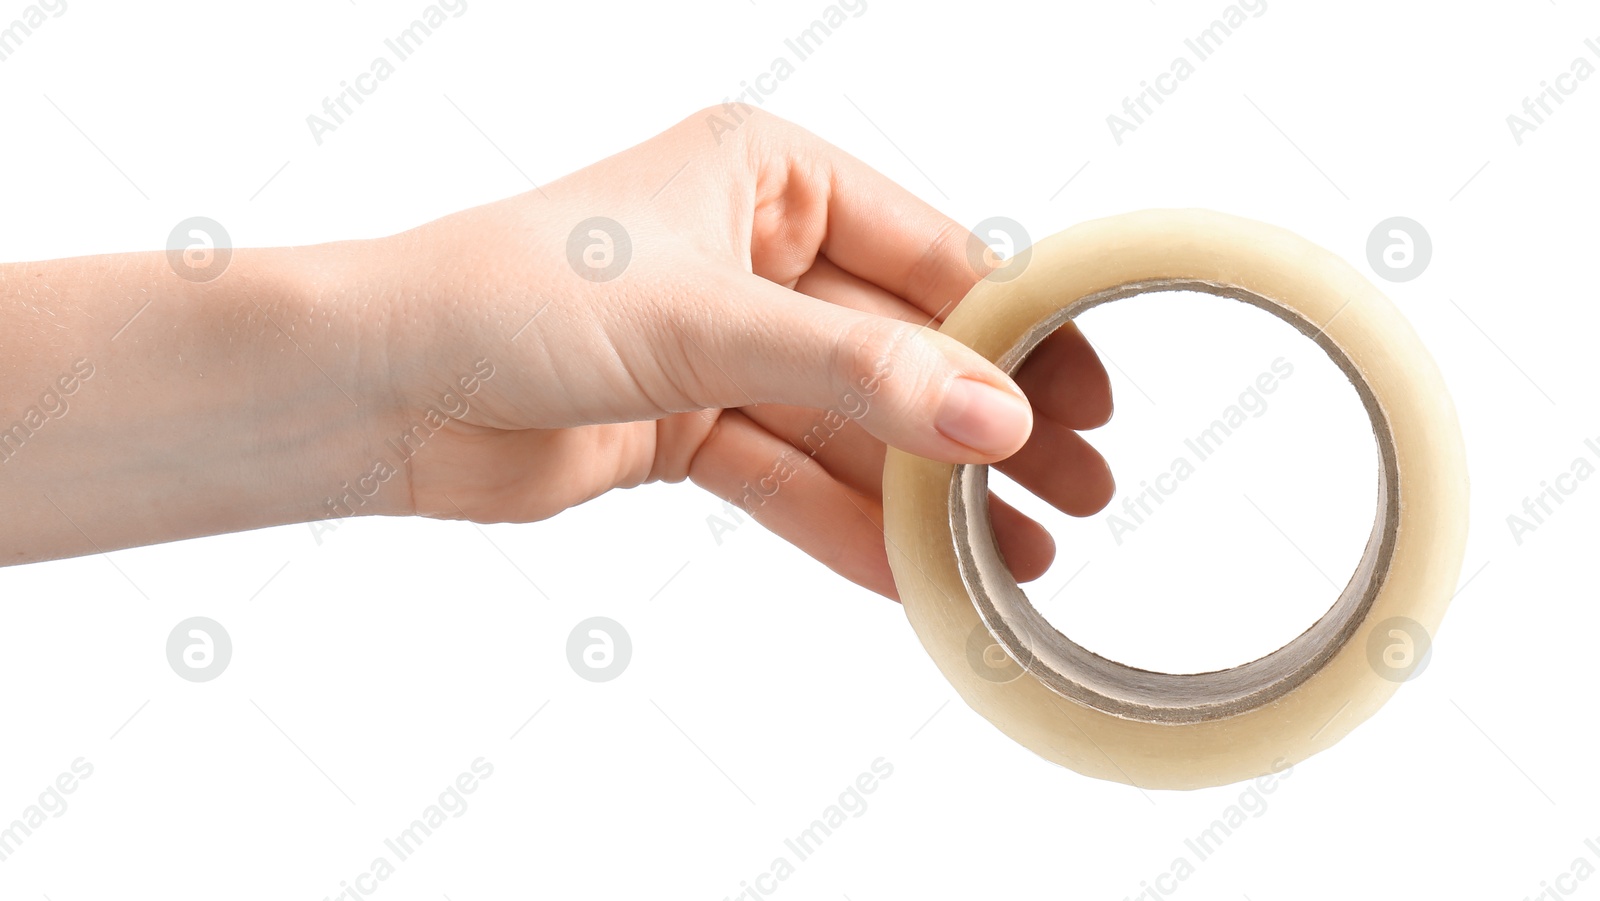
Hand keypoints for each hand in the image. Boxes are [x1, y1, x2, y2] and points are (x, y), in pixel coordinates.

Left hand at [378, 107, 1114, 597]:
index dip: (1013, 331)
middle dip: (984, 423)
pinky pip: (790, 479)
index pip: (927, 254)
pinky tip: (918, 574)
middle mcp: (751, 254)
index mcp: (766, 176)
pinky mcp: (685, 430)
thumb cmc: (509, 296)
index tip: (1083, 400)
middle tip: (1077, 488)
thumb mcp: (705, 322)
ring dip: (926, 491)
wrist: (374, 387)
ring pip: (850, 425)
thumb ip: (857, 373)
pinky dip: (848, 526)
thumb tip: (996, 418)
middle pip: (900, 347)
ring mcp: (722, 348)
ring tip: (1018, 554)